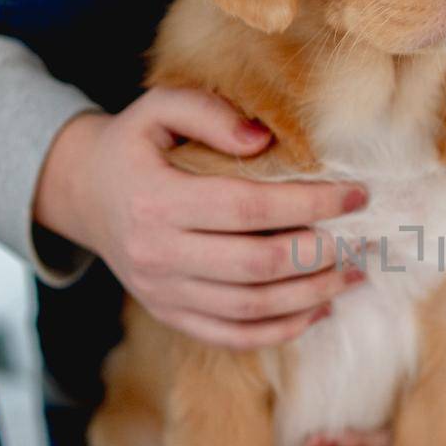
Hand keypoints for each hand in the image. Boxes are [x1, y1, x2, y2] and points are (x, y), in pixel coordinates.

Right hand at [34, 87, 367, 348]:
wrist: (81, 193)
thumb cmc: (134, 145)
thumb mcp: (157, 109)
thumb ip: (208, 113)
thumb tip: (264, 140)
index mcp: (156, 200)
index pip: (247, 208)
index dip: (308, 204)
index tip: (356, 194)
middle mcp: (158, 253)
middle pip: (256, 265)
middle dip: (319, 253)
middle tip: (363, 238)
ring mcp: (162, 292)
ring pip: (251, 308)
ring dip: (312, 295)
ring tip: (354, 274)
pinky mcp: (169, 314)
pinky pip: (232, 336)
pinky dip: (281, 330)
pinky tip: (319, 310)